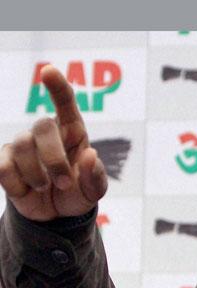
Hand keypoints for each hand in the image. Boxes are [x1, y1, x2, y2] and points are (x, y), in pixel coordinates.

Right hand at [0, 65, 106, 221]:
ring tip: (46, 188)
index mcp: (73, 133)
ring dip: (37, 174)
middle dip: (53, 158)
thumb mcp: (94, 190)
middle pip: (42, 126)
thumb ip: (95, 176)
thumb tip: (90, 156)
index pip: (66, 104)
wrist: (57, 215)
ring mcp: (23, 146)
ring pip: (20, 146)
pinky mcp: (5, 162)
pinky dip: (18, 184)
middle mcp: (47, 134)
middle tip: (64, 183)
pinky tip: (27, 190)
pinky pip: (3, 166)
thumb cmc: (79, 193)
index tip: (49, 71)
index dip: (57, 86)